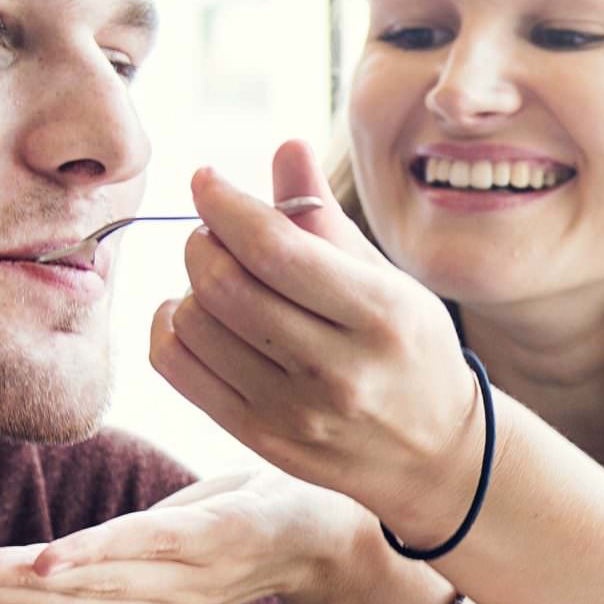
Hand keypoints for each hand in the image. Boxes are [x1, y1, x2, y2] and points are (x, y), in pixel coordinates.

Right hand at [0, 467, 372, 603]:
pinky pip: (137, 554)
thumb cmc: (235, 529)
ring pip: (74, 586)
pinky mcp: (203, 546)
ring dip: (5, 580)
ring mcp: (169, 580)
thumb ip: (96, 559)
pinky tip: (41, 562)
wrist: (329, 535)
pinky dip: (87, 561)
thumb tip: (32, 566)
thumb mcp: (155, 545)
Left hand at [156, 140, 484, 545]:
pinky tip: (195, 316)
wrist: (434, 455)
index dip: (226, 204)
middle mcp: (337, 369)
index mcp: (379, 314)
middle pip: (223, 286)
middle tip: (215, 232)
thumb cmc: (409, 349)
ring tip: (219, 280)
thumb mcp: (387, 278)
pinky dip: (170, 328)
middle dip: (202, 241)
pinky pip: (178, 368)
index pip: (275, 249)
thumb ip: (326, 219)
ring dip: (190, 286)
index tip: (205, 179)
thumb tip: (285, 148)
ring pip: (193, 324)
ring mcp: (294, 412)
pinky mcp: (260, 439)